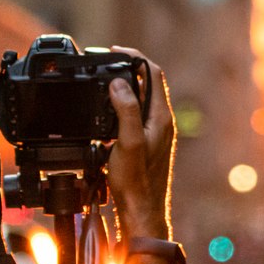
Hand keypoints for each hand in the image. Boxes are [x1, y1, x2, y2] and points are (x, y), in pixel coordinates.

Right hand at [107, 49, 173, 239]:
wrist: (141, 211)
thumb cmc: (136, 183)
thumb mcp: (128, 143)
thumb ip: (126, 111)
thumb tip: (119, 83)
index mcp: (161, 117)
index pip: (153, 74)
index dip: (135, 58)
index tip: (114, 51)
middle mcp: (161, 122)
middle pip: (147, 83)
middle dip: (127, 69)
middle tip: (104, 64)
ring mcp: (155, 133)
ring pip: (140, 99)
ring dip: (124, 87)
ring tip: (102, 82)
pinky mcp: (146, 143)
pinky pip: (134, 115)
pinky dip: (121, 106)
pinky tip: (105, 112)